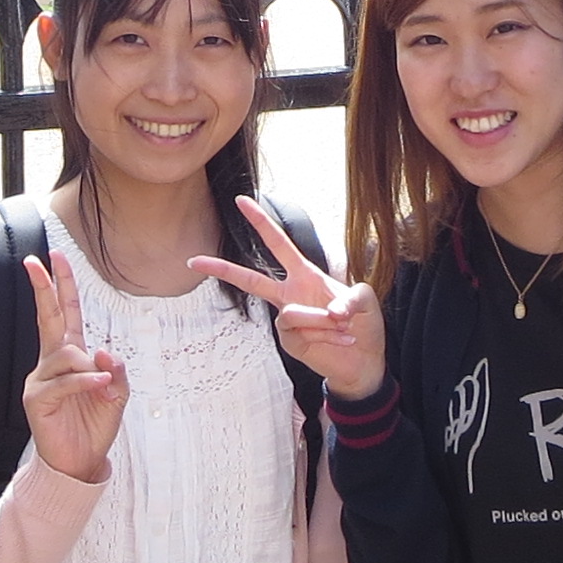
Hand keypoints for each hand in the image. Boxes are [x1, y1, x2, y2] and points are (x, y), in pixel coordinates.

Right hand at [21, 253, 131, 484]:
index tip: (55, 257)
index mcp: (71, 356)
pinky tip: (100, 386)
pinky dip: (85, 382)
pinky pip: (63, 382)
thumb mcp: (116, 395)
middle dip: (44, 288)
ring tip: (103, 388)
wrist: (80, 462)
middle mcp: (52, 362)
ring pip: (65, 356)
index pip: (66, 313)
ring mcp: (41, 380)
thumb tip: (102, 352)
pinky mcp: (36, 400)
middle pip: (47, 318)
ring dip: (88, 369)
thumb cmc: (94, 425)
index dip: (62, 285)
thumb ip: (115, 371)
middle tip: (34, 260)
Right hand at [191, 196, 386, 399]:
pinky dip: (324, 333)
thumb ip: (353, 297)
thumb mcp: (366, 300)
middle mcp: (291, 294)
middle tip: (195, 261)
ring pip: (292, 311)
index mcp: (306, 275)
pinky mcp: (289, 340)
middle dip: (223, 269)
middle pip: (250, 279)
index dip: (260, 222)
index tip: (241, 200)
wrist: (363, 362)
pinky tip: (337, 339)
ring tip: (343, 327)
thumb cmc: (363, 325)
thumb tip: (330, 311)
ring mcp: (287, 319)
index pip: (278, 244)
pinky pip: (299, 329)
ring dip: (322, 319)